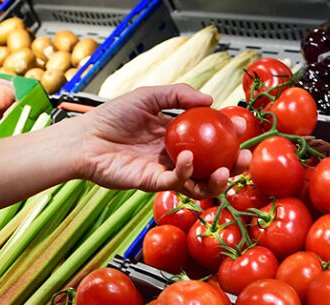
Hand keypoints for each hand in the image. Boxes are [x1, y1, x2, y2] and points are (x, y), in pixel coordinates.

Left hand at [72, 84, 251, 197]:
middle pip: (210, 166)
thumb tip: (210, 100)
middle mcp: (173, 156)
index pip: (208, 139)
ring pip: (198, 183)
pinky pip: (174, 182)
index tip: (241, 129)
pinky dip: (185, 172)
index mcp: (175, 135)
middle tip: (245, 159)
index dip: (227, 137)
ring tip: (225, 169)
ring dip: (216, 180)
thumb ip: (178, 95)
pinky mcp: (151, 184)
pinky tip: (186, 158)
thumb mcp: (148, 96)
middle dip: (232, 166)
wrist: (84, 138)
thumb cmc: (110, 117)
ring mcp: (163, 172)